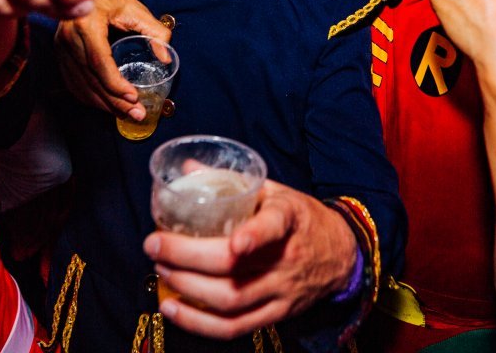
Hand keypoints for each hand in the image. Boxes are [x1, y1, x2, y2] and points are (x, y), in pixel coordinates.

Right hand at [54, 0, 171, 115]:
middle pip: (90, 79)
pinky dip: (88, 97)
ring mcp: (60, 46)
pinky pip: (71, 82)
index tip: (133, 96)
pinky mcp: (59, 52)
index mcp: (86, 24)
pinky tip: (104, 104)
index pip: (99, 62)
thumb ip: (156, 31)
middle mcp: (68, 37)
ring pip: (79, 84)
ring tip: (125, 114)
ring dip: (102, 103)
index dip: (116, 83)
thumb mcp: (136, 8)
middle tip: (135, 113)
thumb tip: (166, 57)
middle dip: (114, 101)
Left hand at [144, 179, 357, 339]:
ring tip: (160, 270)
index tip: (235, 242)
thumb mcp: (275, 191)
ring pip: (230, 300)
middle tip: (154, 245)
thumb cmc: (300, 218)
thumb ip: (232, 181)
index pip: (275, 226)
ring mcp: (282, 290)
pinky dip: (198, 323)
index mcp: (289, 219)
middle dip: (186, 258)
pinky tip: (172, 308)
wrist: (341, 254)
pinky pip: (234, 327)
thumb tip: (187, 168)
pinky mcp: (277, 314)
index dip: (255, 235)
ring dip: (187, 288)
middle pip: (234, 268)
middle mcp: (287, 258)